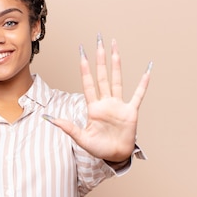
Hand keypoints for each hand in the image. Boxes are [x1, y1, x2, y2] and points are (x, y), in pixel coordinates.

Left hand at [45, 35, 150, 161]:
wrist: (115, 156)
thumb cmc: (98, 148)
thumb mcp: (81, 138)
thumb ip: (67, 127)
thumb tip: (49, 118)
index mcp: (93, 107)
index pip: (88, 83)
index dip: (84, 68)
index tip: (81, 52)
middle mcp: (106, 102)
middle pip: (102, 75)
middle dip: (100, 58)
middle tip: (99, 40)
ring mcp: (119, 105)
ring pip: (117, 80)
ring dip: (116, 63)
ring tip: (115, 48)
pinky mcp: (131, 111)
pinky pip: (138, 95)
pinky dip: (143, 83)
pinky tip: (147, 70)